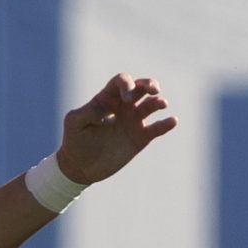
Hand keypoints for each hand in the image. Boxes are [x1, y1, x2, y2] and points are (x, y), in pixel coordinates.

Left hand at [56, 73, 176, 184]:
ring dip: (158, 102)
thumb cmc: (74, 140)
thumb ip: (87, 112)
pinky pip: (157, 128)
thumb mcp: (74, 122)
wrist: (80, 166)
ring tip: (162, 104)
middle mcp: (123, 106)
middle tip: (153, 90)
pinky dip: (166, 124)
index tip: (127, 99)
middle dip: (149, 84)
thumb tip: (106, 109)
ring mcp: (133, 121)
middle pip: (141, 87)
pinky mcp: (140, 138)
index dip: (127, 84)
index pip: (122, 81)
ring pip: (151, 105)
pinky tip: (172, 121)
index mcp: (108, 98)